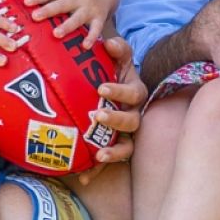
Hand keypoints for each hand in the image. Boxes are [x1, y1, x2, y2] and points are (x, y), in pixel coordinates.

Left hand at [26, 0, 118, 45]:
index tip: (26, 2)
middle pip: (62, 4)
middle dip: (49, 10)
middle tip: (35, 16)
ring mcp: (89, 8)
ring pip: (77, 17)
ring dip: (67, 26)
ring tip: (56, 34)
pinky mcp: (99, 17)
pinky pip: (96, 28)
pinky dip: (92, 37)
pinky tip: (85, 46)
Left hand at [74, 35, 142, 185]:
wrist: (115, 91)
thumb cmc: (115, 73)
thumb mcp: (119, 59)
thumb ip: (117, 49)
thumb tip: (109, 42)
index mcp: (136, 93)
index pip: (132, 93)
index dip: (119, 91)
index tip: (100, 88)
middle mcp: (135, 115)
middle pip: (132, 122)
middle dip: (116, 120)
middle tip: (98, 116)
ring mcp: (127, 135)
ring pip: (127, 147)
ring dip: (114, 152)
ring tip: (99, 154)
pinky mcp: (116, 149)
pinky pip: (109, 161)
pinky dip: (97, 171)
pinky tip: (83, 177)